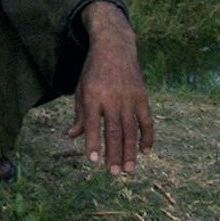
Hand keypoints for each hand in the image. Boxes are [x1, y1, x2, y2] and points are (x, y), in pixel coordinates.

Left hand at [67, 1, 154, 174]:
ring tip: (128, 169)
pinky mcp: (142, 97)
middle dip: (113, 154)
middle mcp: (111, 99)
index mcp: (93, 96)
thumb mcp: (81, 89)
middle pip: (114, 131)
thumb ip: (79, 114)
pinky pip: (146, 121)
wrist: (114, 48)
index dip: (93, 143)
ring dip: (130, 151)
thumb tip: (72, 136)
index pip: (92, 124)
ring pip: (131, 130)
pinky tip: (145, 151)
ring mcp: (129, 98)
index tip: (93, 160)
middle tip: (113, 173)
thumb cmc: (93, 71)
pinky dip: (147, 136)